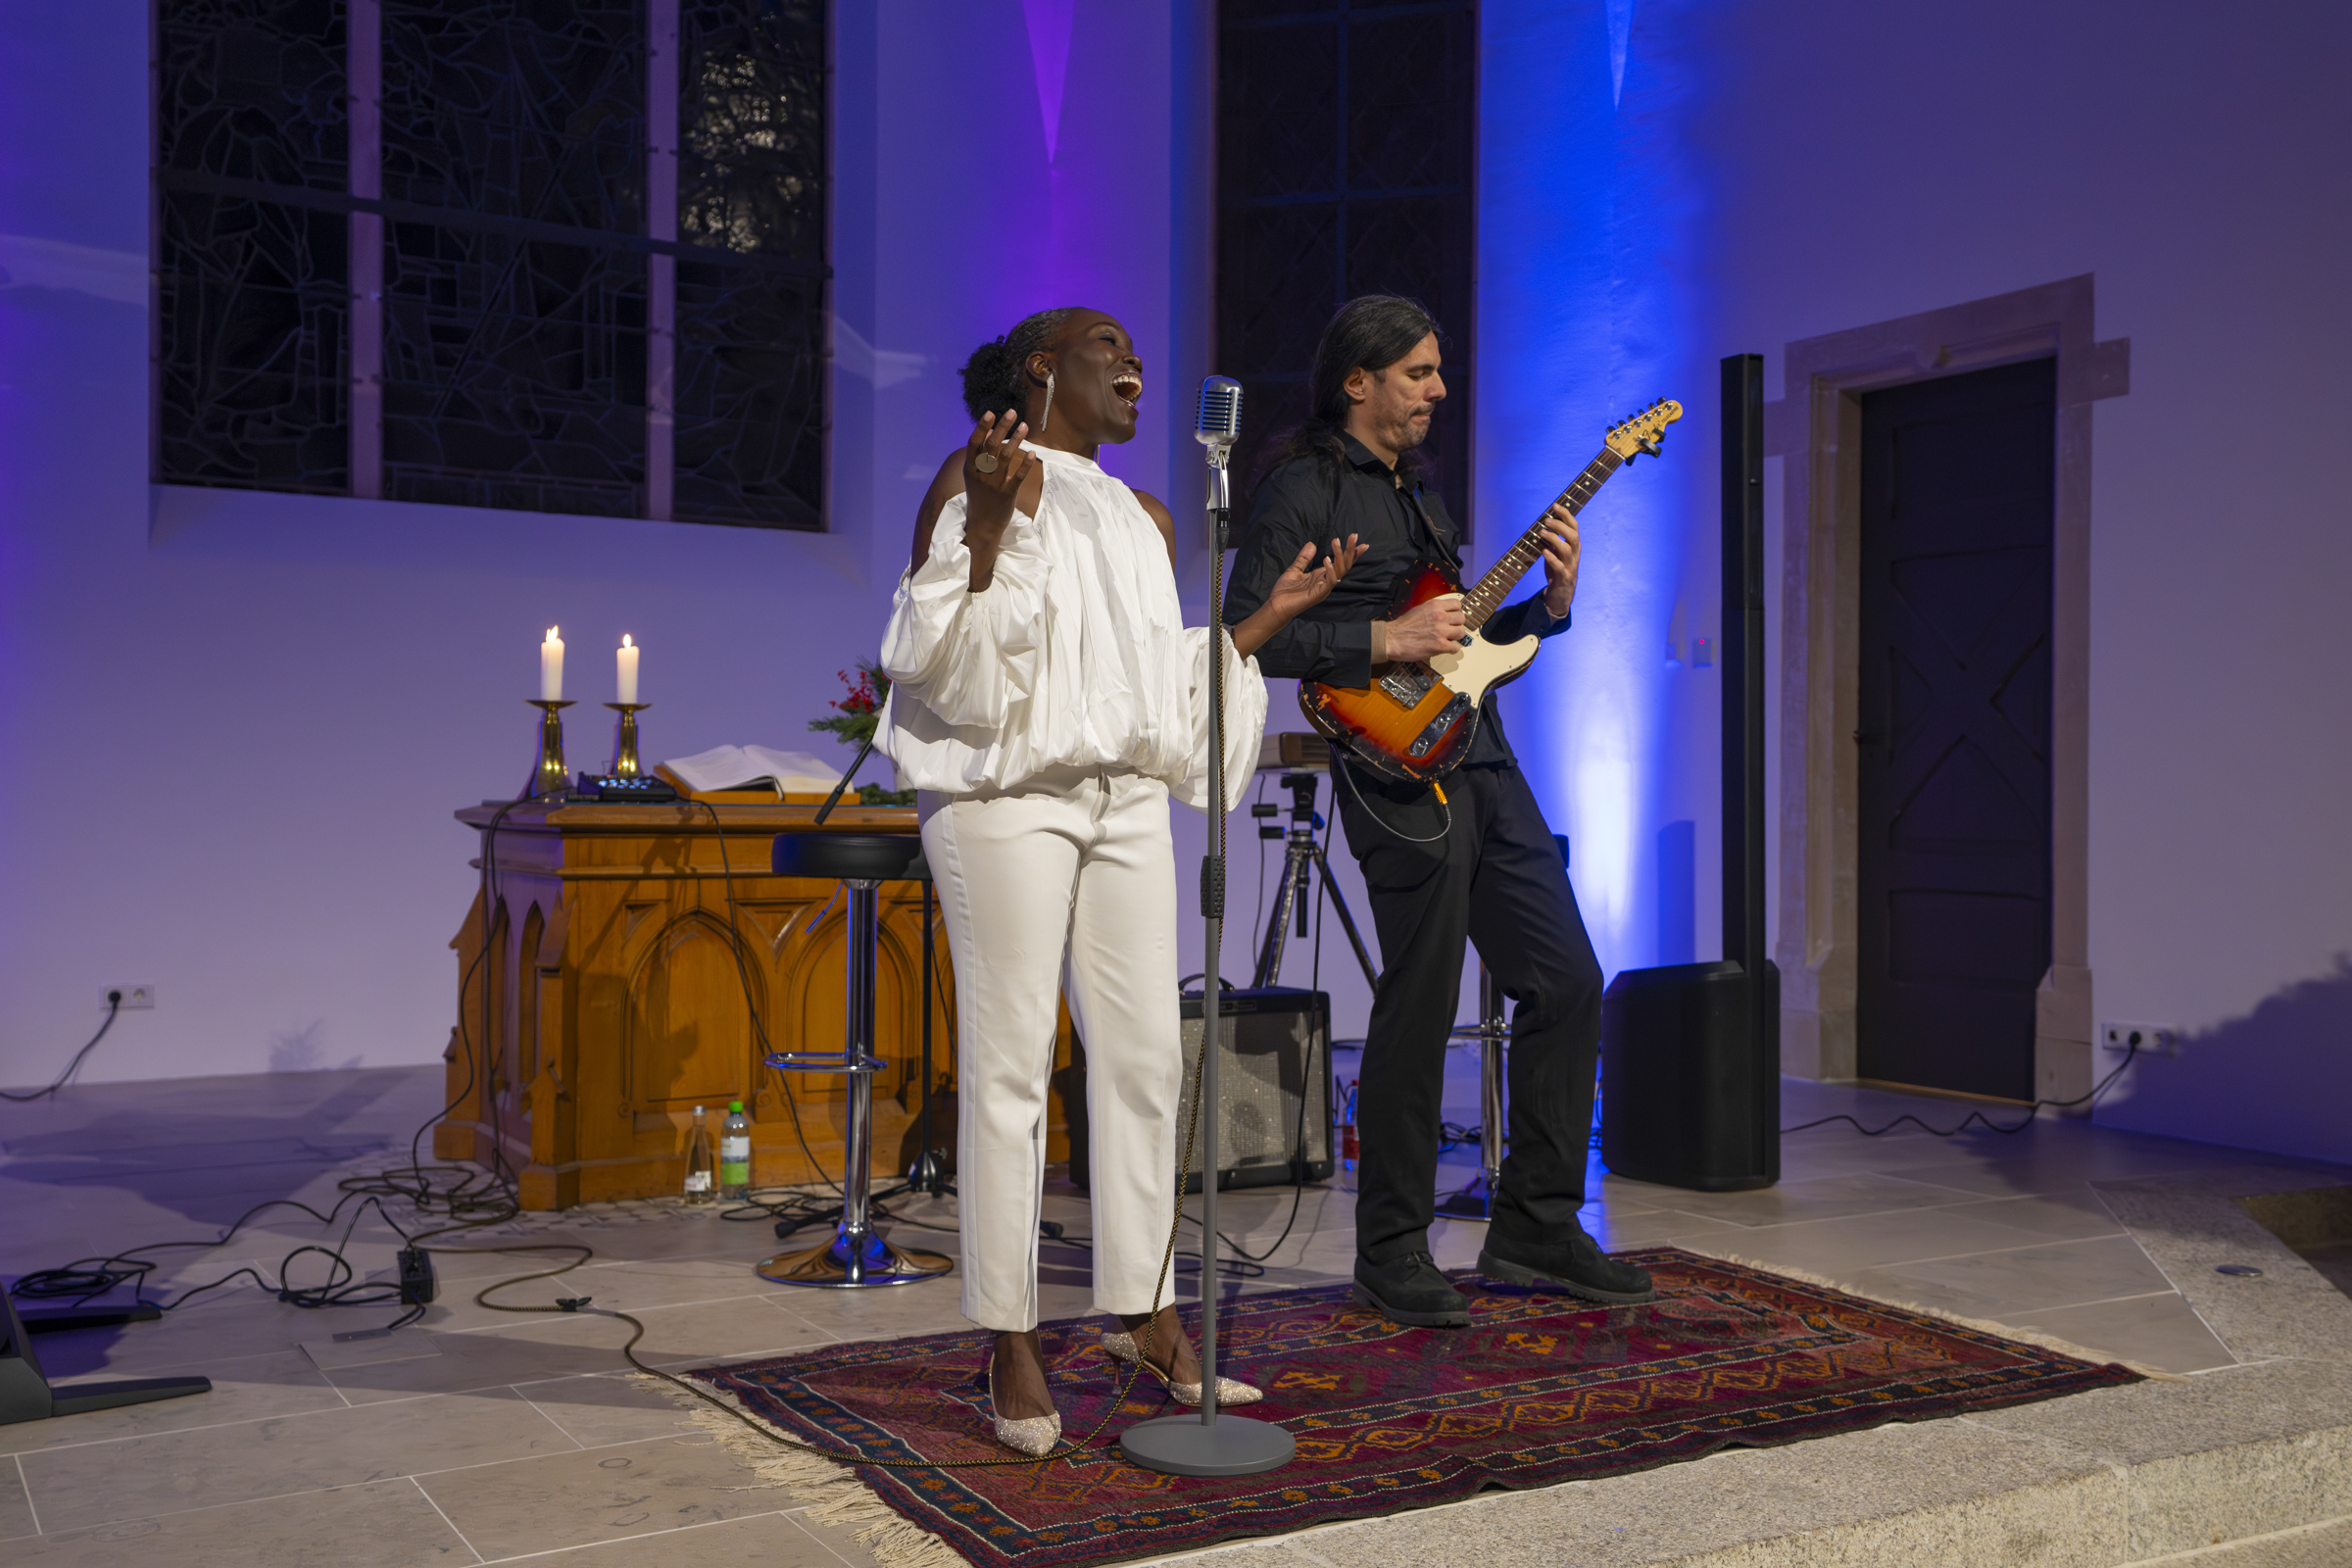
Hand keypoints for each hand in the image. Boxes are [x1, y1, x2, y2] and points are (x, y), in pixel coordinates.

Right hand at [961, 410, 1031, 536]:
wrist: (983, 526)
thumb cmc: (980, 497)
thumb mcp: (974, 477)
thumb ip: (980, 455)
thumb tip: (987, 431)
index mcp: (970, 469)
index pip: (974, 443)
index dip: (981, 427)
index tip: (990, 413)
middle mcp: (981, 475)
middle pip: (992, 446)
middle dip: (1002, 427)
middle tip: (1012, 412)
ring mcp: (994, 485)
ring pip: (1006, 457)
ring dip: (1016, 440)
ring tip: (1025, 426)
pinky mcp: (1008, 494)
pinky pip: (1018, 476)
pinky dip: (1026, 464)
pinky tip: (1032, 452)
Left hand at [1231, 536, 1366, 658]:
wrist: (1275, 606)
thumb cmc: (1285, 591)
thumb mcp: (1294, 570)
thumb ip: (1304, 558)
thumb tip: (1311, 544)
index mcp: (1322, 575)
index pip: (1341, 562)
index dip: (1351, 553)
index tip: (1359, 541)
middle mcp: (1326, 581)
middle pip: (1344, 565)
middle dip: (1350, 550)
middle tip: (1354, 535)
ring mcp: (1324, 588)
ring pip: (1339, 571)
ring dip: (1340, 556)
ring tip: (1336, 541)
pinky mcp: (1318, 594)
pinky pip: (1329, 582)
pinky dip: (1330, 570)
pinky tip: (1327, 559)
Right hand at [1379, 592, 1467, 662]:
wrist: (1391, 639)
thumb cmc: (1402, 626)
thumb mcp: (1419, 610)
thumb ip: (1433, 610)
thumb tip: (1443, 613)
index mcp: (1434, 606)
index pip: (1457, 605)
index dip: (1455, 612)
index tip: (1453, 617)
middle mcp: (1440, 616)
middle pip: (1461, 618)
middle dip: (1456, 624)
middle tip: (1451, 629)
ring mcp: (1441, 631)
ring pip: (1461, 633)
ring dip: (1455, 637)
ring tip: (1448, 639)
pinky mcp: (1440, 645)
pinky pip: (1456, 647)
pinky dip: (1452, 649)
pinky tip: (1445, 648)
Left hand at [1536, 501, 1579, 619]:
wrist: (1562, 594)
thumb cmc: (1557, 571)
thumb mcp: (1555, 553)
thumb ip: (1550, 542)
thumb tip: (1540, 527)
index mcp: (1574, 546)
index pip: (1574, 527)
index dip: (1566, 515)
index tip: (1555, 505)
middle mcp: (1574, 554)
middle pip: (1573, 536)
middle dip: (1560, 525)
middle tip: (1546, 520)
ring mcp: (1570, 566)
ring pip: (1567, 549)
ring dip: (1554, 539)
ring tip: (1541, 533)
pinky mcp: (1563, 577)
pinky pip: (1559, 566)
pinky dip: (1552, 558)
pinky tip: (1543, 551)